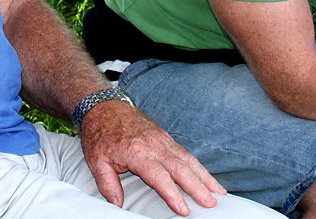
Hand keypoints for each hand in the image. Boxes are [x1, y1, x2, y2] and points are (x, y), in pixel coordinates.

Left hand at [79, 99, 224, 215]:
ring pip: (188, 159)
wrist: (103, 107)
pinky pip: (185, 152)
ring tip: (218, 191)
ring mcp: (162, 139)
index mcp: (137, 152)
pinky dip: (198, 166)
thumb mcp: (97, 161)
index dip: (173, 194)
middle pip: (181, 168)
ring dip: (204, 176)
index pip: (159, 176)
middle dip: (198, 186)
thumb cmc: (100, 134)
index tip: (184, 209)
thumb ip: (108, 184)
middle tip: (212, 202)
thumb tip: (118, 204)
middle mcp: (154, 145)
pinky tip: (206, 176)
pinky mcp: (165, 137)